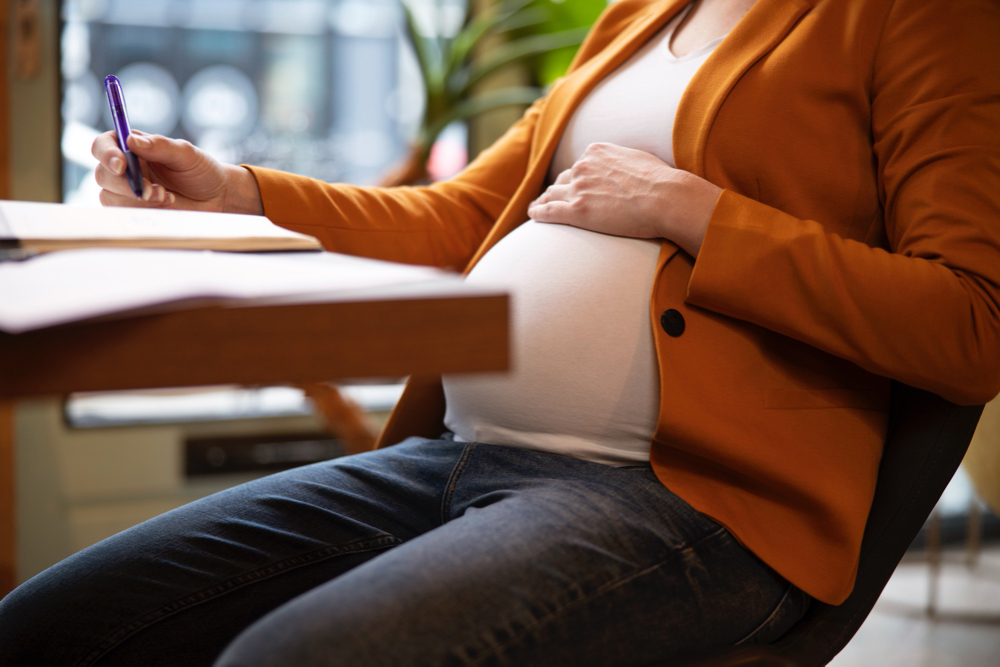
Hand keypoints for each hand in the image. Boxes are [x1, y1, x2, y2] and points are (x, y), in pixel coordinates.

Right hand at [91, 130, 262, 214]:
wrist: (216, 198)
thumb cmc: (201, 170)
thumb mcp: (186, 154)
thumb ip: (160, 146)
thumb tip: (132, 140)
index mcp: (132, 147)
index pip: (103, 145)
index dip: (106, 154)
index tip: (121, 165)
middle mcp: (126, 168)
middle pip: (103, 175)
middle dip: (125, 185)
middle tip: (151, 190)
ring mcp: (127, 191)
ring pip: (109, 197)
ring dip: (135, 201)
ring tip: (166, 196)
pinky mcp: (135, 210)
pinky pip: (123, 213)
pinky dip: (143, 211)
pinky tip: (166, 204)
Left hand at [526, 143, 721, 256]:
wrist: (665, 198)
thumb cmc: (660, 181)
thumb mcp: (637, 158)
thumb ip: (621, 160)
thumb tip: (622, 167)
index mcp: (596, 152)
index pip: (579, 165)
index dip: (575, 177)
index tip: (573, 185)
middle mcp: (582, 167)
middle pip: (562, 180)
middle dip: (557, 189)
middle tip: (550, 198)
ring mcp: (578, 189)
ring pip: (551, 195)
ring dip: (543, 201)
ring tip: (537, 208)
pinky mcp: (577, 211)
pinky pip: (549, 211)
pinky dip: (538, 213)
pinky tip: (533, 215)